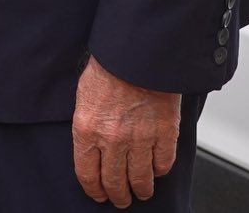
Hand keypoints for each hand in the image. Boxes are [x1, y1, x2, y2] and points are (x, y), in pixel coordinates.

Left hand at [72, 57, 182, 206]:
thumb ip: (88, 125)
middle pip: (115, 182)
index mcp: (87, 129)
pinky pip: (163, 163)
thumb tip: (91, 147)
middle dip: (118, 196)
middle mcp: (112, 139)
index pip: (87, 174)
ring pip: (141, 179)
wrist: (138, 50)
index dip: (94, 190)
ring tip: (141, 191)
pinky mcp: (164, 132)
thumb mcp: (84, 96)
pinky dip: (160, 170)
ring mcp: (140, 138)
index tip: (98, 194)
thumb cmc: (109, 66)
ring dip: (141, 189)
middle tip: (121, 199)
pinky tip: (157, 169)